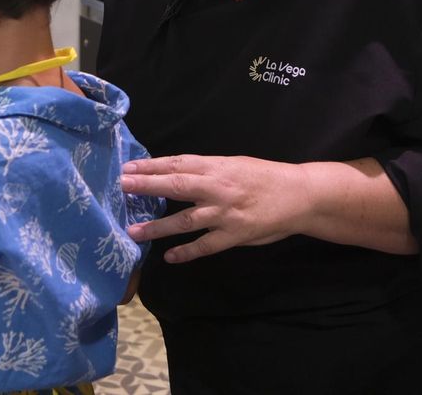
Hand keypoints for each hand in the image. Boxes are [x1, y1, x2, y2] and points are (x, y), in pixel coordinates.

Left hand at [121, 155, 310, 263]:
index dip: (151, 166)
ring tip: (134, 232)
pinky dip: (187, 252)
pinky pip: (206, 245)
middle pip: (176, 186)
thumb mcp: (235, 164)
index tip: (128, 168)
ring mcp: (225, 213)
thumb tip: (174, 172)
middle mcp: (218, 188)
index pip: (178, 164)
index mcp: (217, 166)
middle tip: (121, 188)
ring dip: (158, 227)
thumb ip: (207, 170)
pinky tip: (169, 257)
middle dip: (147, 186)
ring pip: (185, 220)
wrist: (299, 195)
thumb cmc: (265, 177)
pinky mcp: (235, 235)